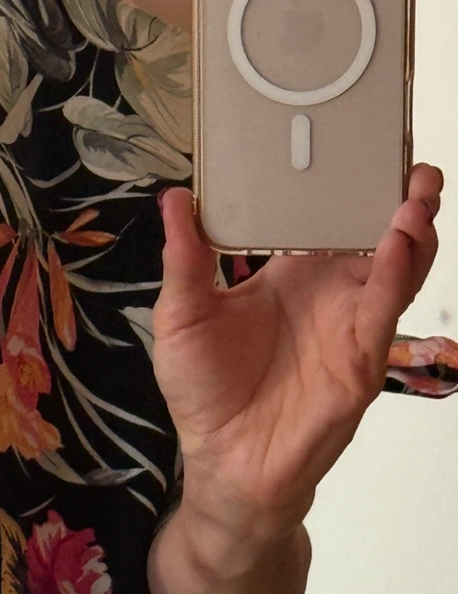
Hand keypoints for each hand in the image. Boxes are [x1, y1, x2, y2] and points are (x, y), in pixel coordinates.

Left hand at [153, 163, 443, 546]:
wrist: (223, 462)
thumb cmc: (206, 393)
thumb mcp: (183, 316)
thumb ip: (186, 260)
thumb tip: (176, 197)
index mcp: (292, 273)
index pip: (329, 213)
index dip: (345, 177)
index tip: (354, 131)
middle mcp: (331, 292)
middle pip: (377, 230)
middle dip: (397, 190)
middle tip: (404, 150)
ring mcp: (352, 323)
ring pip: (397, 264)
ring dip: (412, 224)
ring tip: (417, 187)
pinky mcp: (361, 359)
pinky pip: (385, 310)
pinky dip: (396, 271)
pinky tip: (400, 237)